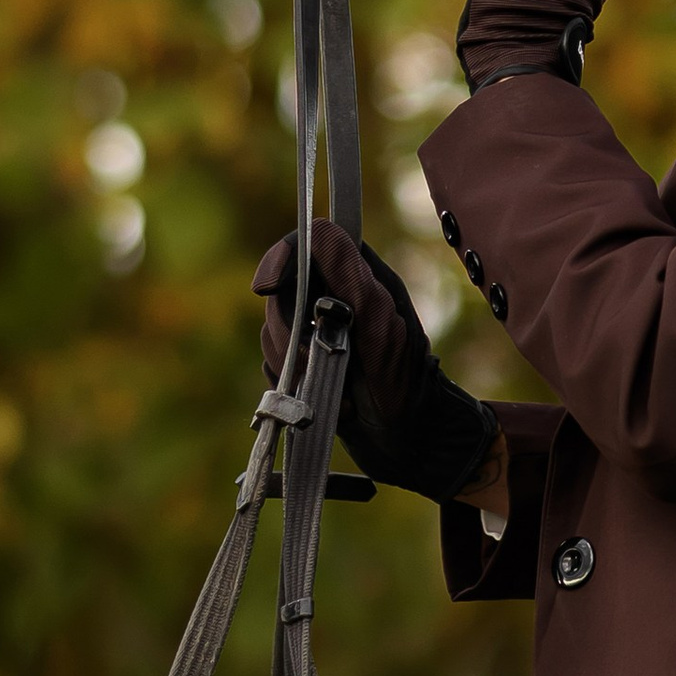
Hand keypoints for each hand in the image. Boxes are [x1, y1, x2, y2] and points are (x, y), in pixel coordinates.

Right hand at [255, 220, 497, 503]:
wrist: (409, 440)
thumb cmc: (404, 380)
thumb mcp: (383, 326)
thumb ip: (351, 279)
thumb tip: (315, 235)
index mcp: (357, 274)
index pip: (308, 242)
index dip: (281, 259)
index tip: (267, 288)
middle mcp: (333, 295)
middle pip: (281, 290)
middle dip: (288, 332)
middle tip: (311, 362)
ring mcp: (315, 329)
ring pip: (272, 329)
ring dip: (292, 365)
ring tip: (331, 389)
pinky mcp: (302, 362)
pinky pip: (273, 362)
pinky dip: (288, 384)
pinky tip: (318, 398)